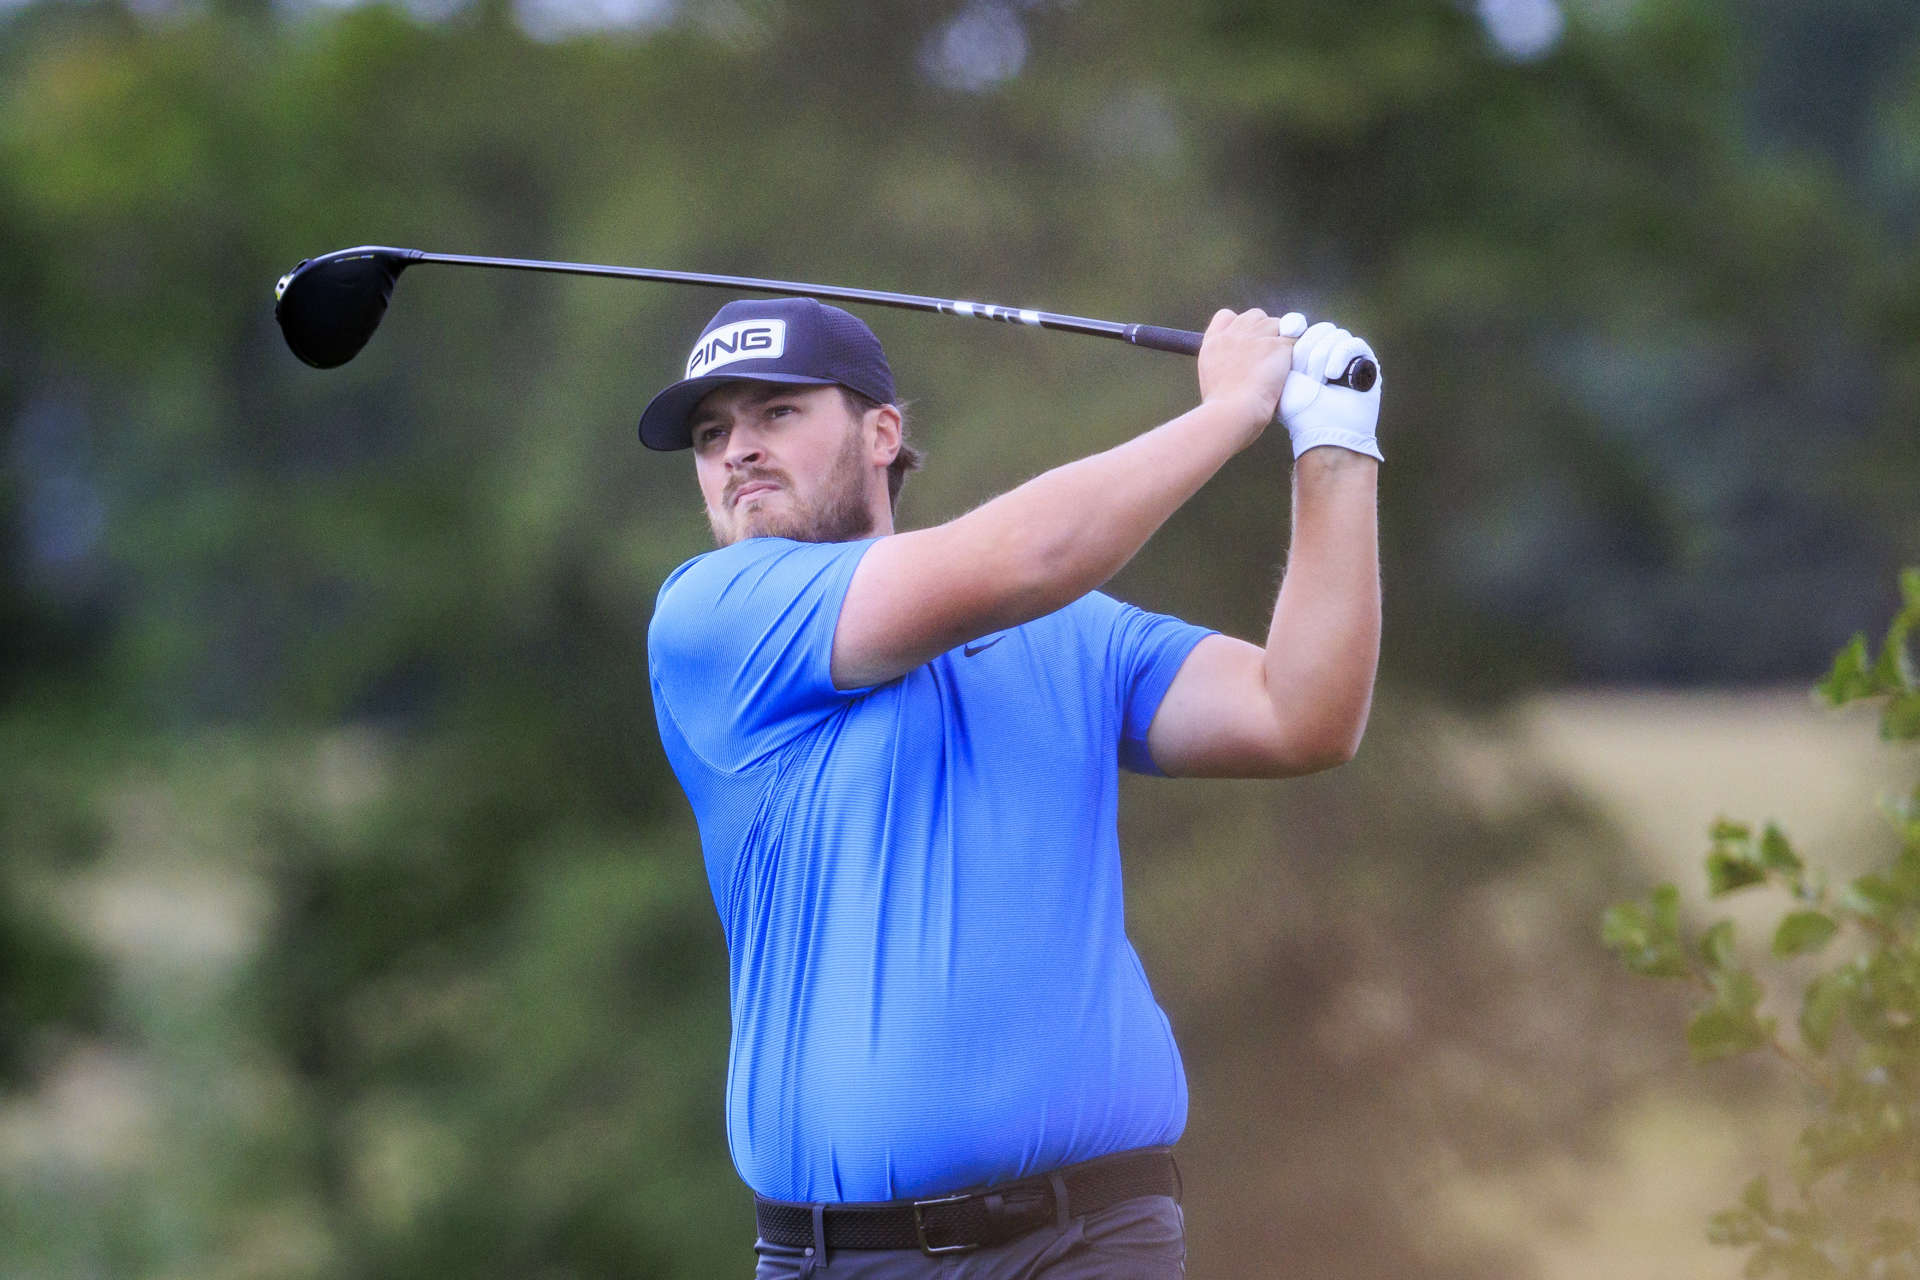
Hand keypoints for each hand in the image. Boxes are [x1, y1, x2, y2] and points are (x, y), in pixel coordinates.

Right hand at [1197, 308, 1299, 438]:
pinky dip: (1295, 352)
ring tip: (1278, 366)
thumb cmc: (1222, 408)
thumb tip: (1237, 365)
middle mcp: (1233, 335)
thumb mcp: (1211, 380)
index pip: (1227, 316)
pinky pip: (1294, 340)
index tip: (1247, 341)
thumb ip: (1223, 363)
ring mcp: (1255, 337)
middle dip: (1264, 330)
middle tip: (1268, 356)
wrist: (1231, 413)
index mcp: (1214, 343)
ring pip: (1278, 324)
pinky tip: (1289, 369)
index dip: (1240, 325)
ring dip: (1281, 341)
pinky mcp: (1276, 345)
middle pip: (1255, 315)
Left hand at [1278, 322, 1383, 460]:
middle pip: (1319, 329)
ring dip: (1324, 359)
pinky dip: (1341, 357)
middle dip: (1309, 353)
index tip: (1291, 348)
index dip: (1297, 334)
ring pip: (1335, 335)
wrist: (1325, 430)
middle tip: (1308, 379)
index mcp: (1306, 355)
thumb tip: (1290, 322)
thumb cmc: (1300, 411)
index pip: (1303, 327)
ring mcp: (1347, 357)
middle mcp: (1327, 353)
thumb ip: (1283, 350)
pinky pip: (1354, 343)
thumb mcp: (1283, 378)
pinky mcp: (1366, 362)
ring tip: (1321, 382)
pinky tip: (1333, 376)